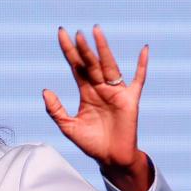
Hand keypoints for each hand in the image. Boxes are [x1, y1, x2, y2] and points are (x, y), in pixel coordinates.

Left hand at [42, 25, 151, 190]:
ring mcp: (116, 92)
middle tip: (76, 32)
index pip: (76, 66)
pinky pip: (139, 79)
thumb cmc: (91, 142)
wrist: (110, 157)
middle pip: (91, 63)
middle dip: (83, 48)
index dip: (69, 51)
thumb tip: (45, 90)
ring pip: (109, 66)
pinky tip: (144, 49)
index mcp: (86, 92)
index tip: (61, 33)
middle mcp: (101, 88)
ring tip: (96, 32)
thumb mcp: (68, 126)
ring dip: (103, 50)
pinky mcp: (130, 99)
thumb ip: (56, 110)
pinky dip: (142, 65)